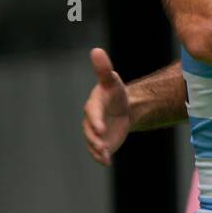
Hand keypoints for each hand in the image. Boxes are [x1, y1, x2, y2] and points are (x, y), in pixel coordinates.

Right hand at [82, 48, 129, 165]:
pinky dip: (101, 158)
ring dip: (97, 150)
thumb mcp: (112, 81)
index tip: (101, 129)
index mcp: (93, 105)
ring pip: (93, 144)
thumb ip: (104, 69)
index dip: (95, 121)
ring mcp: (94, 133)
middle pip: (89, 131)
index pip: (92, 113)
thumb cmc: (115, 93)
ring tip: (105, 155)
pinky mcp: (101, 143)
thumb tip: (96, 50)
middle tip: (102, 145)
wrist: (122, 108)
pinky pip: (98, 152)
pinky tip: (107, 162)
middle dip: (95, 139)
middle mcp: (91, 121)